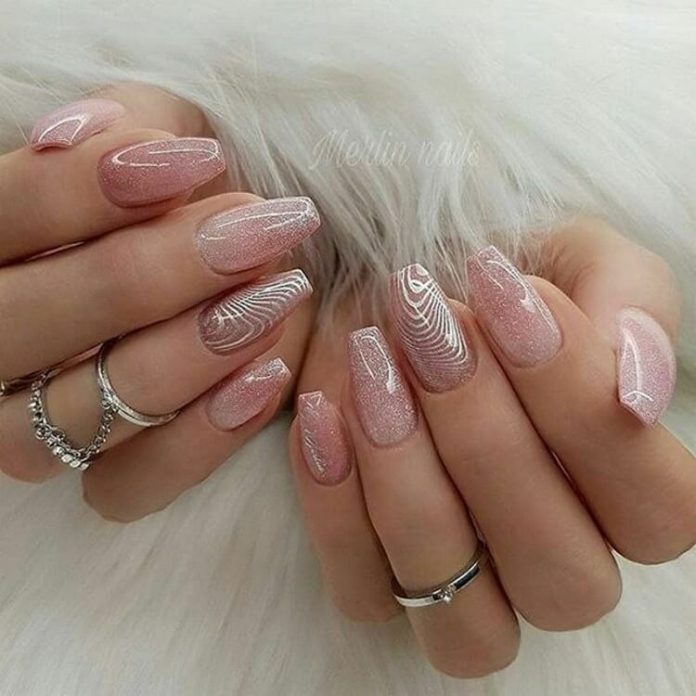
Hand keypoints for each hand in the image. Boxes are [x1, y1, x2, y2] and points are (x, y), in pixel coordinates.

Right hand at [0, 84, 318, 520]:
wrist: (247, 259)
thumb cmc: (198, 193)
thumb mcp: (167, 129)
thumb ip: (126, 118)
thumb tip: (77, 136)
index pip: (1, 218)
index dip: (86, 188)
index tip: (199, 160)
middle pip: (27, 324)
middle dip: (152, 273)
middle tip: (256, 230)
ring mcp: (35, 428)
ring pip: (78, 415)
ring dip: (186, 354)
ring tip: (276, 296)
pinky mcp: (102, 478)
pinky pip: (128, 486)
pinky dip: (201, 438)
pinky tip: (266, 376)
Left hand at [288, 219, 695, 677]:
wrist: (396, 290)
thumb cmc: (491, 282)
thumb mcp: (575, 257)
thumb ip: (630, 306)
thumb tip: (637, 397)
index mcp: (626, 491)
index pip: (657, 508)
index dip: (582, 409)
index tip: (509, 298)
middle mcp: (558, 560)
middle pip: (564, 578)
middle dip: (490, 444)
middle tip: (435, 333)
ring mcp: (467, 588)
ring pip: (466, 624)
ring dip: (411, 484)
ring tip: (375, 366)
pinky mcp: (377, 585)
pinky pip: (363, 593)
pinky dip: (335, 506)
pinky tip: (324, 412)